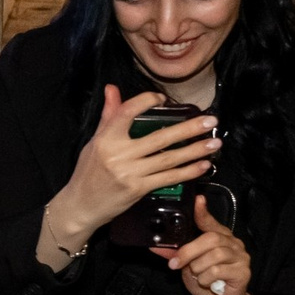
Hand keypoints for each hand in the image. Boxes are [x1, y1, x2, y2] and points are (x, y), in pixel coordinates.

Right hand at [46, 86, 218, 241]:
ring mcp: (130, 173)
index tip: (163, 98)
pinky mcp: (138, 189)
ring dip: (194, 151)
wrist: (81, 205)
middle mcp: (118, 155)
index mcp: (106, 139)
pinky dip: (187, 172)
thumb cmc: (87, 172)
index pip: (128, 112)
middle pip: (159, 138)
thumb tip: (112, 89)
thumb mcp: (94, 141)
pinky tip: (202, 165)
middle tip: (210, 121)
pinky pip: (167, 178)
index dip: (146, 101)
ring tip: (213, 143)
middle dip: (188, 129)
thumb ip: (108, 116)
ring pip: (168, 159)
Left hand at [154, 195, 256, 294]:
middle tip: (177, 263)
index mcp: (220, 238)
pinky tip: (207, 283)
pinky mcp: (244, 272)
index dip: (203, 212)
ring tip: (197, 276)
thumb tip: (155, 247)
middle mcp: (233, 244)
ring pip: (214, 255)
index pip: (210, 222)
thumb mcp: (187, 267)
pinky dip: (206, 278)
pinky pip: (218, 271)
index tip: (198, 200)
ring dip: (198, 267)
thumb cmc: (206, 283)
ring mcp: (241, 257)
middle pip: (211, 238)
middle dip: (189, 251)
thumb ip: (175, 254)